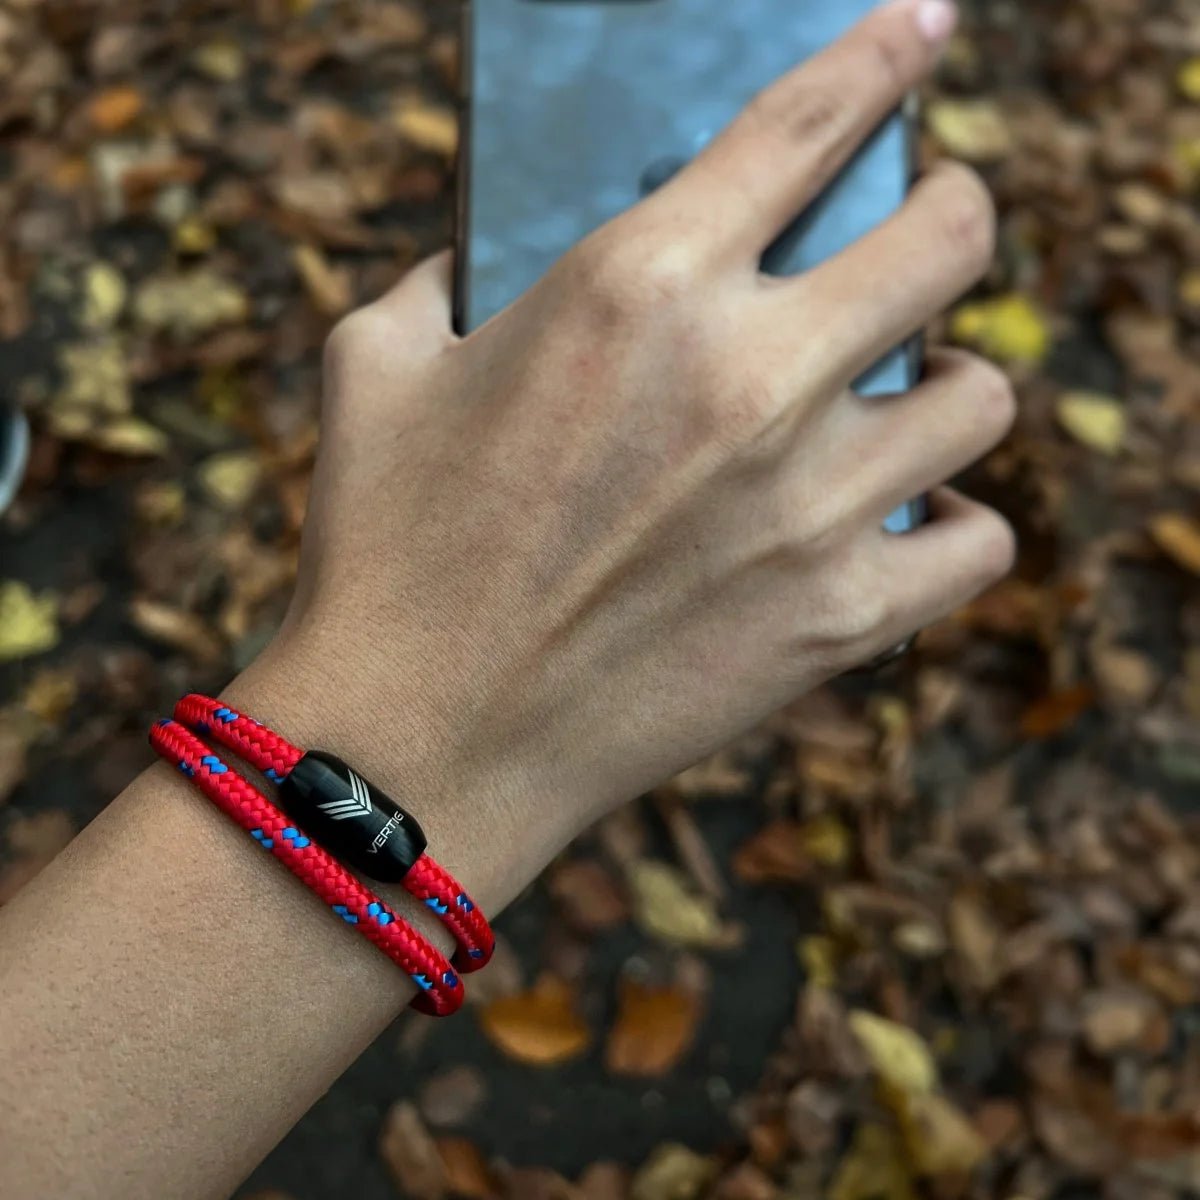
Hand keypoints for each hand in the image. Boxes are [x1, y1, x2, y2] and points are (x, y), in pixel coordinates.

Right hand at [239, 0, 1014, 902]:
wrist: (419, 740)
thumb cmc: (385, 550)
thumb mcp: (377, 368)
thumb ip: (448, 278)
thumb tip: (492, 258)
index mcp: (636, 284)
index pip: (812, 118)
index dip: (885, 52)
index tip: (924, 26)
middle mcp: (747, 376)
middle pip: (950, 236)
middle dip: (943, 216)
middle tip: (915, 241)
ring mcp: (809, 505)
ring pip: (981, 394)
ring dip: (945, 383)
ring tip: (894, 403)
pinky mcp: (839, 620)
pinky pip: (977, 541)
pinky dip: (950, 524)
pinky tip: (902, 521)